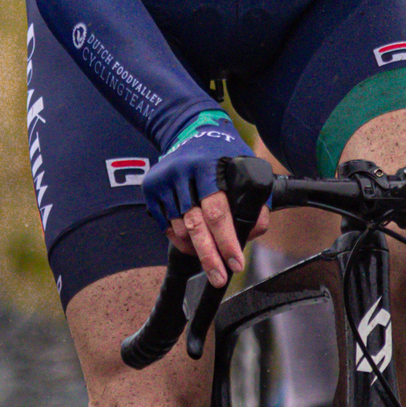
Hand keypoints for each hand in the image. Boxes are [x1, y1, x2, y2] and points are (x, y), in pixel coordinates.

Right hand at [142, 117, 252, 285]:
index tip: (235, 263)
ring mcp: (164, 181)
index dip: (226, 241)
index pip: (218, 211)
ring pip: (179, 228)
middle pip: (195, 225)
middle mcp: (182, 173)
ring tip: (210, 257)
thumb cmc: (223, 153)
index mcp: (208, 167)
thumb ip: (254, 199)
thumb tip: (251, 233)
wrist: (189, 128)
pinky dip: (180, 239)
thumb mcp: (245, 166)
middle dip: (209, 256)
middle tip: (219, 279)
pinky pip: (165, 225)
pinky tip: (192, 243)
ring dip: (196, 248)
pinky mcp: (151, 189)